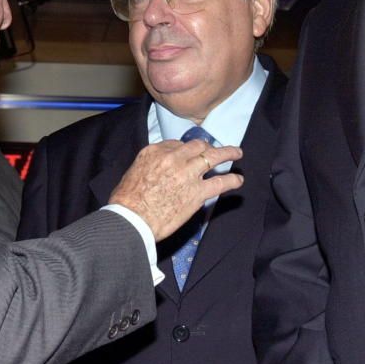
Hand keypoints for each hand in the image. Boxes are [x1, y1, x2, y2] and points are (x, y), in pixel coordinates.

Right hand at [109, 139, 243, 240]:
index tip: (191, 154)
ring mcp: (188, 173)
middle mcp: (174, 158)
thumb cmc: (126, 200)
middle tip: (214, 149)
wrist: (131, 219)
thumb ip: (150, 164)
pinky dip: (231, 180)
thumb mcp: (134, 171)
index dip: (186, 149)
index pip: (177, 144)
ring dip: (228, 153)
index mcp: (155, 151)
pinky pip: (220, 182)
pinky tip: (238, 180)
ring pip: (213, 157)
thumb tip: (159, 168)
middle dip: (207, 147)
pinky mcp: (198, 192)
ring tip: (237, 153)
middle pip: (197, 146)